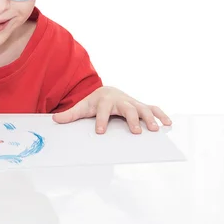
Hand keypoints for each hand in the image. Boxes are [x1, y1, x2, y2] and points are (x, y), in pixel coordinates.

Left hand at [52, 86, 171, 133]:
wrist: (107, 91)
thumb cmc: (95, 102)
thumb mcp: (82, 106)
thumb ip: (70, 114)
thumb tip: (55, 119)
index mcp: (104, 101)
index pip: (102, 111)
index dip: (101, 121)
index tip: (100, 132)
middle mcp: (120, 101)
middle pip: (127, 109)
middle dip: (132, 119)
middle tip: (135, 132)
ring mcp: (132, 103)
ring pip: (143, 108)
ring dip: (150, 118)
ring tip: (155, 130)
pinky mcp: (140, 106)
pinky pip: (154, 108)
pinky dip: (162, 115)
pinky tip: (168, 123)